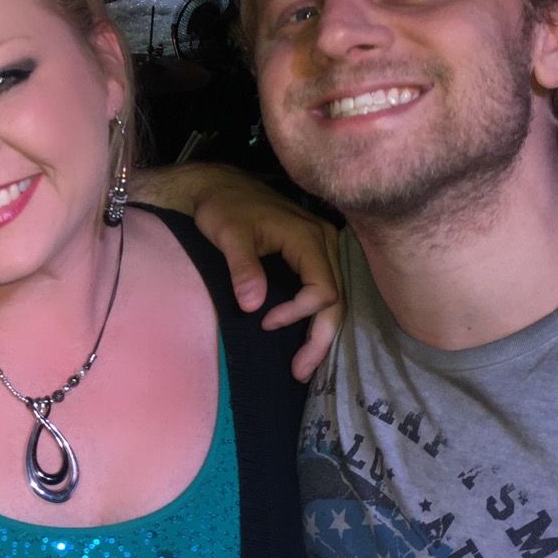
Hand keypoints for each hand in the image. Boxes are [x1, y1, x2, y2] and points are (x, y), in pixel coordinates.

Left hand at [194, 184, 339, 380]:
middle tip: (299, 371)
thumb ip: (242, 267)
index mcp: (308, 238)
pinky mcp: (314, 253)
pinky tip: (307, 338)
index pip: (323, 289)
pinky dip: (318, 316)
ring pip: (336, 298)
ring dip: (322, 332)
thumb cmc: (223, 207)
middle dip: (320, 339)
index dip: (299, 313)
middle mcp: (324, 242)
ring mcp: (323, 247)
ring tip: (303, 366)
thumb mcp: (228, 234)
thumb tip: (253, 305)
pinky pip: (325, 288)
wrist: (220, 185)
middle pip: (337, 300)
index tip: (264, 322)